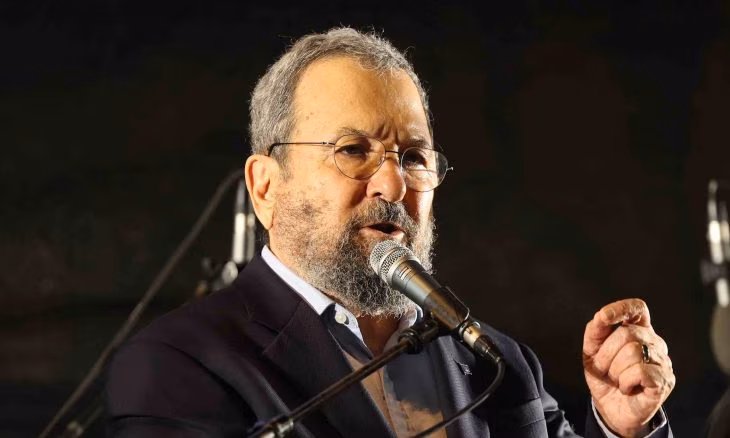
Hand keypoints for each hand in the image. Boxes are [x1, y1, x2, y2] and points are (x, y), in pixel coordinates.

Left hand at [583, 299, 674, 436]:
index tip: (603, 317)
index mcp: (637, 330)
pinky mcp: (665, 380)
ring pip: (633, 352)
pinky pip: (640, 372)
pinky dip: (625, 382)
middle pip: (627, 333)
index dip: (622, 308)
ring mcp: (662, 361)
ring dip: (614, 370)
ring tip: (617, 379)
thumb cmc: (604, 376)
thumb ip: (595, 330)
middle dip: (606, 354)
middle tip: (605, 369)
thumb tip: (602, 316)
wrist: (610, 408)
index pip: (637, 308)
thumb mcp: (592, 351)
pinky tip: (627, 387)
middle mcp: (654, 342)